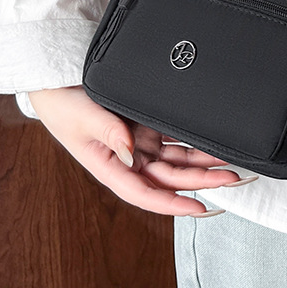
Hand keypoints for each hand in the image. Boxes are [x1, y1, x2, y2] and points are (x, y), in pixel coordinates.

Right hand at [27, 86, 247, 215]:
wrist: (54, 80)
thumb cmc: (61, 104)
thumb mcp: (82, 117)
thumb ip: (108, 132)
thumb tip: (130, 151)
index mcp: (111, 167)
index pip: (146, 193)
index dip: (173, 203)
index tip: (200, 207)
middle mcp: (128, 159)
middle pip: (170, 177)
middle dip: (202, 180)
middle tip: (232, 179)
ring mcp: (138, 142)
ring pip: (176, 159)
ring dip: (203, 162)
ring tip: (232, 162)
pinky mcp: (144, 124)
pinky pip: (173, 136)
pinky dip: (193, 140)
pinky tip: (214, 141)